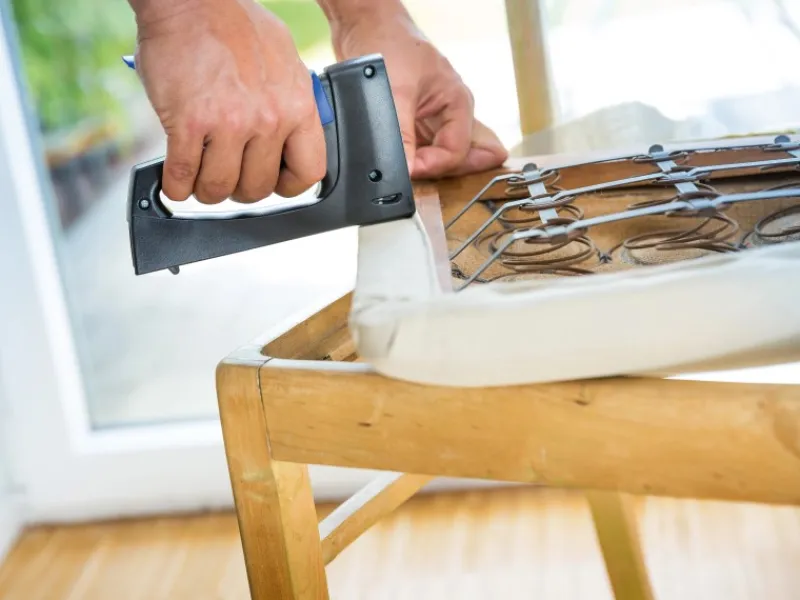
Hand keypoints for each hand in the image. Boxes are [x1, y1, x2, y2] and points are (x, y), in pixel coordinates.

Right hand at [132, 0, 325, 202]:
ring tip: (199, 178)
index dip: (287, 186)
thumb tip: (290, 133)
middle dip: (240, 189)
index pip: (308, 172)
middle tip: (226, 176)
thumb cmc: (233, 23)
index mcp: (297, 106)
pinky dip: (176, 186)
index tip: (272, 182)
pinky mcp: (190, 123)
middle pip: (258, 187)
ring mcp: (230, 123)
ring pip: (220, 187)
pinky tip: (174, 180)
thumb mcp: (284, 60)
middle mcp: (268, 119)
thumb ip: (290, 101)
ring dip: (206, 189)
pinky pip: (183, 175)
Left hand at [328, 3, 507, 178]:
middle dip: (436, 171)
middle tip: (414, 180)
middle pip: (454, 158)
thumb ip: (401, 135)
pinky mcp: (412, 122)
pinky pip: (419, 149)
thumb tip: (404, 170)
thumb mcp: (396, 92)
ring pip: (437, 157)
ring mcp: (431, 119)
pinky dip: (410, 159)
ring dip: (424, 167)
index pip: (456, 151)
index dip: (434, 166)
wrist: (363, 24)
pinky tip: (401, 165)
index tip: (409, 170)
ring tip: (407, 172)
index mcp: (457, 102)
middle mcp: (449, 113)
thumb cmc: (388, 43)